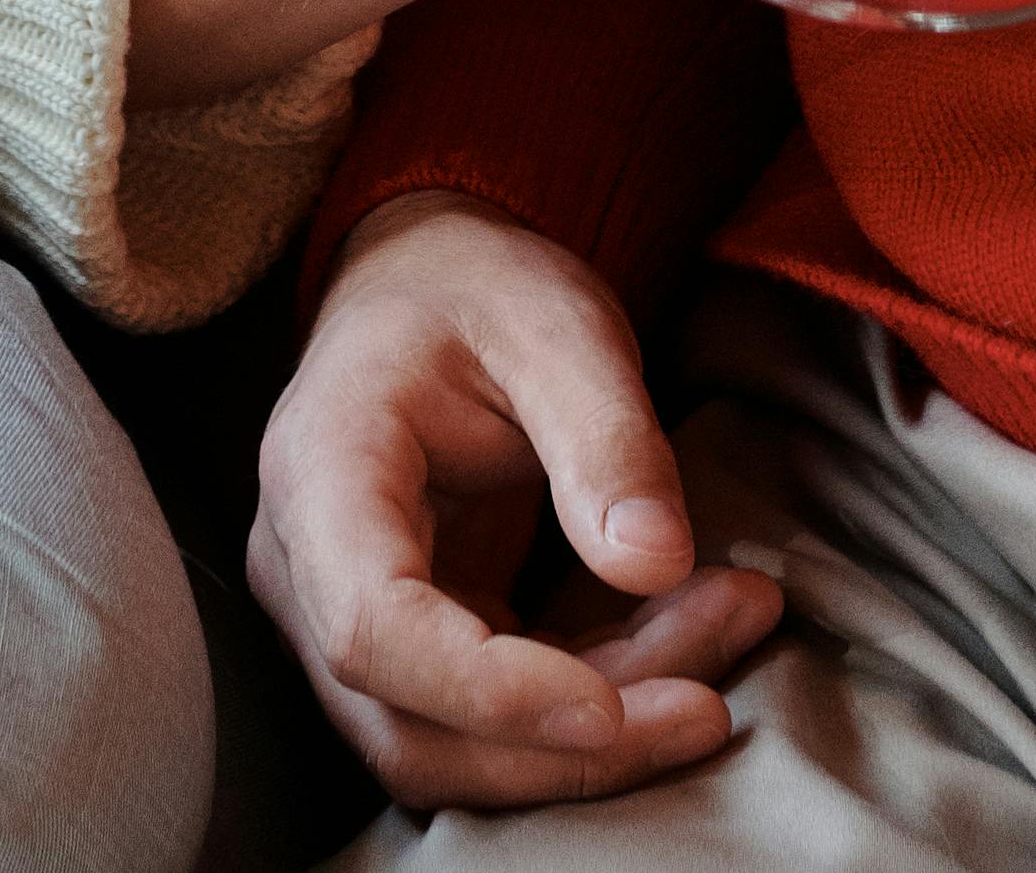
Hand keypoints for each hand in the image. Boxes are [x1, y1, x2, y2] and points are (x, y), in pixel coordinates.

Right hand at [251, 193, 784, 806]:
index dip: (488, 693)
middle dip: (566, 750)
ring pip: (456, 749)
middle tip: (710, 708)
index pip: (374, 630)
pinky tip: (698, 627)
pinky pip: (495, 721)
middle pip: (411, 727)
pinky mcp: (412, 650)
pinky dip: (603, 701)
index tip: (610, 710)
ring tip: (729, 626)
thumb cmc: (477, 290)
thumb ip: (605, 435)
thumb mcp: (556, 323)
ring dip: (599, 736)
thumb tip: (655, 562)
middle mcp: (305, 570)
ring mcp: (347, 621)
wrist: (428, 286)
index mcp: (320, 473)